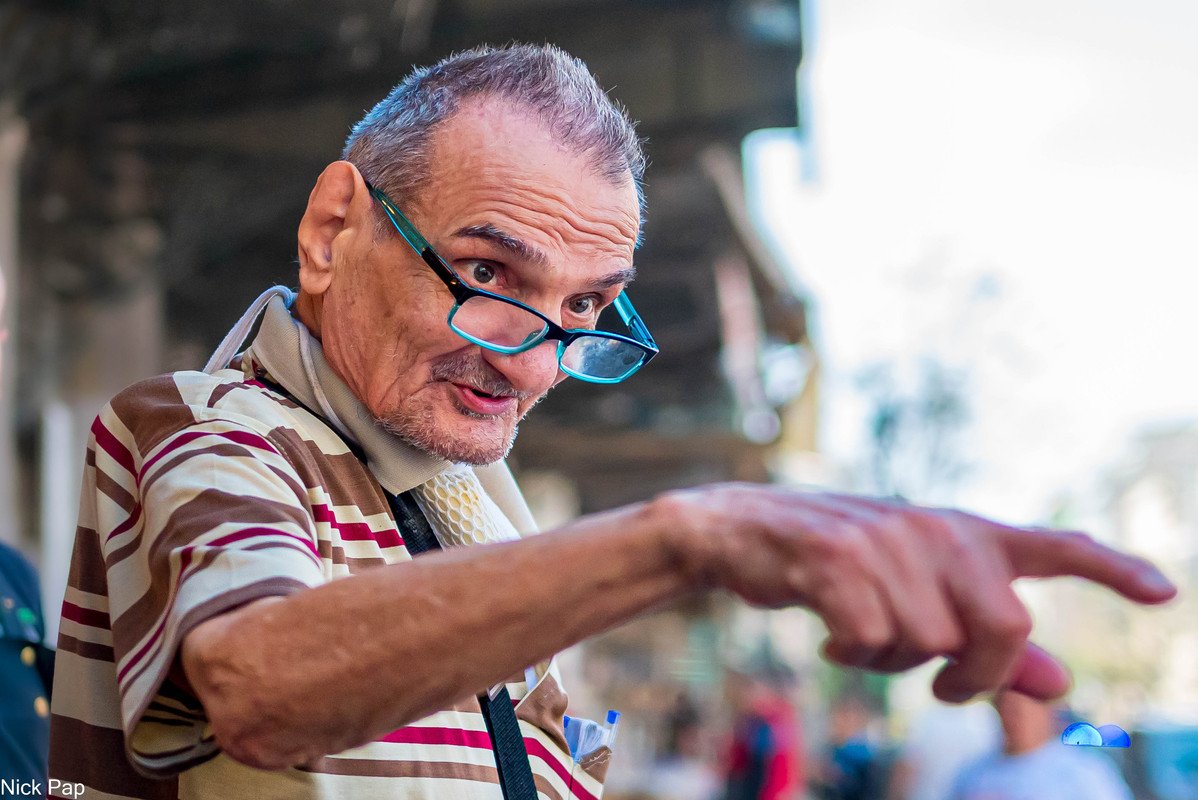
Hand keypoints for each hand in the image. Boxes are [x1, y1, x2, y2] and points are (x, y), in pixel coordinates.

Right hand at [663, 484, 1176, 702]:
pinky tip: (833, 638)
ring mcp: (887, 541)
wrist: (741, 529)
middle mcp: (935, 529)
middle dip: (979, 678)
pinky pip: (874, 641)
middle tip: (944, 688)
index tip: (1164, 593)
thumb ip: (988, 639)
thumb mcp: (919, 599)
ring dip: (895, 663)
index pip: (1053, 545)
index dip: (1111, 569)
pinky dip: (855, 656)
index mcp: (962, 532)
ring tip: (862, 637)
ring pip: (931, 644)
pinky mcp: (837, 559)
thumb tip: (1061, 684)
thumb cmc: (839, 568)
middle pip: (1006, 626)